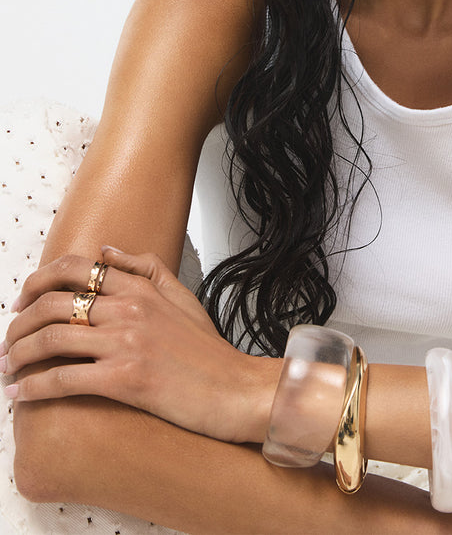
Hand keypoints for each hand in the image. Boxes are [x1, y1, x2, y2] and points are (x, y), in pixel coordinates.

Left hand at [2, 248, 275, 443]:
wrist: (233, 389)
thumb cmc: (208, 350)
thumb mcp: (182, 296)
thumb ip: (146, 268)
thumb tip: (106, 250)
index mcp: (140, 287)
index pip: (75, 269)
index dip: (38, 282)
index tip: (22, 301)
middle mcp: (129, 308)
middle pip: (53, 303)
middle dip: (18, 322)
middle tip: (7, 340)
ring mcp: (125, 343)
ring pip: (51, 339)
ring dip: (17, 355)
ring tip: (6, 368)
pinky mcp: (124, 379)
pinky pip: (63, 379)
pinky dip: (33, 388)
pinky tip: (19, 395)